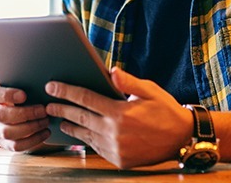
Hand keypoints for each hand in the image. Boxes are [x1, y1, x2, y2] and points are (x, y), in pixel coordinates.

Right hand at [0, 83, 50, 151]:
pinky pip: (16, 145)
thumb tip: (43, 84)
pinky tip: (45, 132)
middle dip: (25, 114)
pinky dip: (33, 140)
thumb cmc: (27, 93)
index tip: (24, 95)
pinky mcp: (5, 142)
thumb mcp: (25, 85)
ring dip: (31, 127)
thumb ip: (27, 84)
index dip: (7, 95)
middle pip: (1, 115)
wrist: (28, 110)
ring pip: (8, 132)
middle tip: (43, 110)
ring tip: (46, 121)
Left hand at [44, 67, 192, 168]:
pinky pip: (96, 148)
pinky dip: (86, 141)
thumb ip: (128, 82)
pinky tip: (81, 134)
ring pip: (85, 136)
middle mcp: (114, 132)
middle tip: (47, 104)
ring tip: (60, 120)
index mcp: (119, 112)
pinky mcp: (118, 159)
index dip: (66, 91)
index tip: (52, 87)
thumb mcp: (150, 91)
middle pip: (79, 118)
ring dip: (70, 127)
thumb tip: (111, 71)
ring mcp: (115, 148)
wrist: (182, 138)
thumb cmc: (166, 110)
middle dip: (61, 109)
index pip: (85, 98)